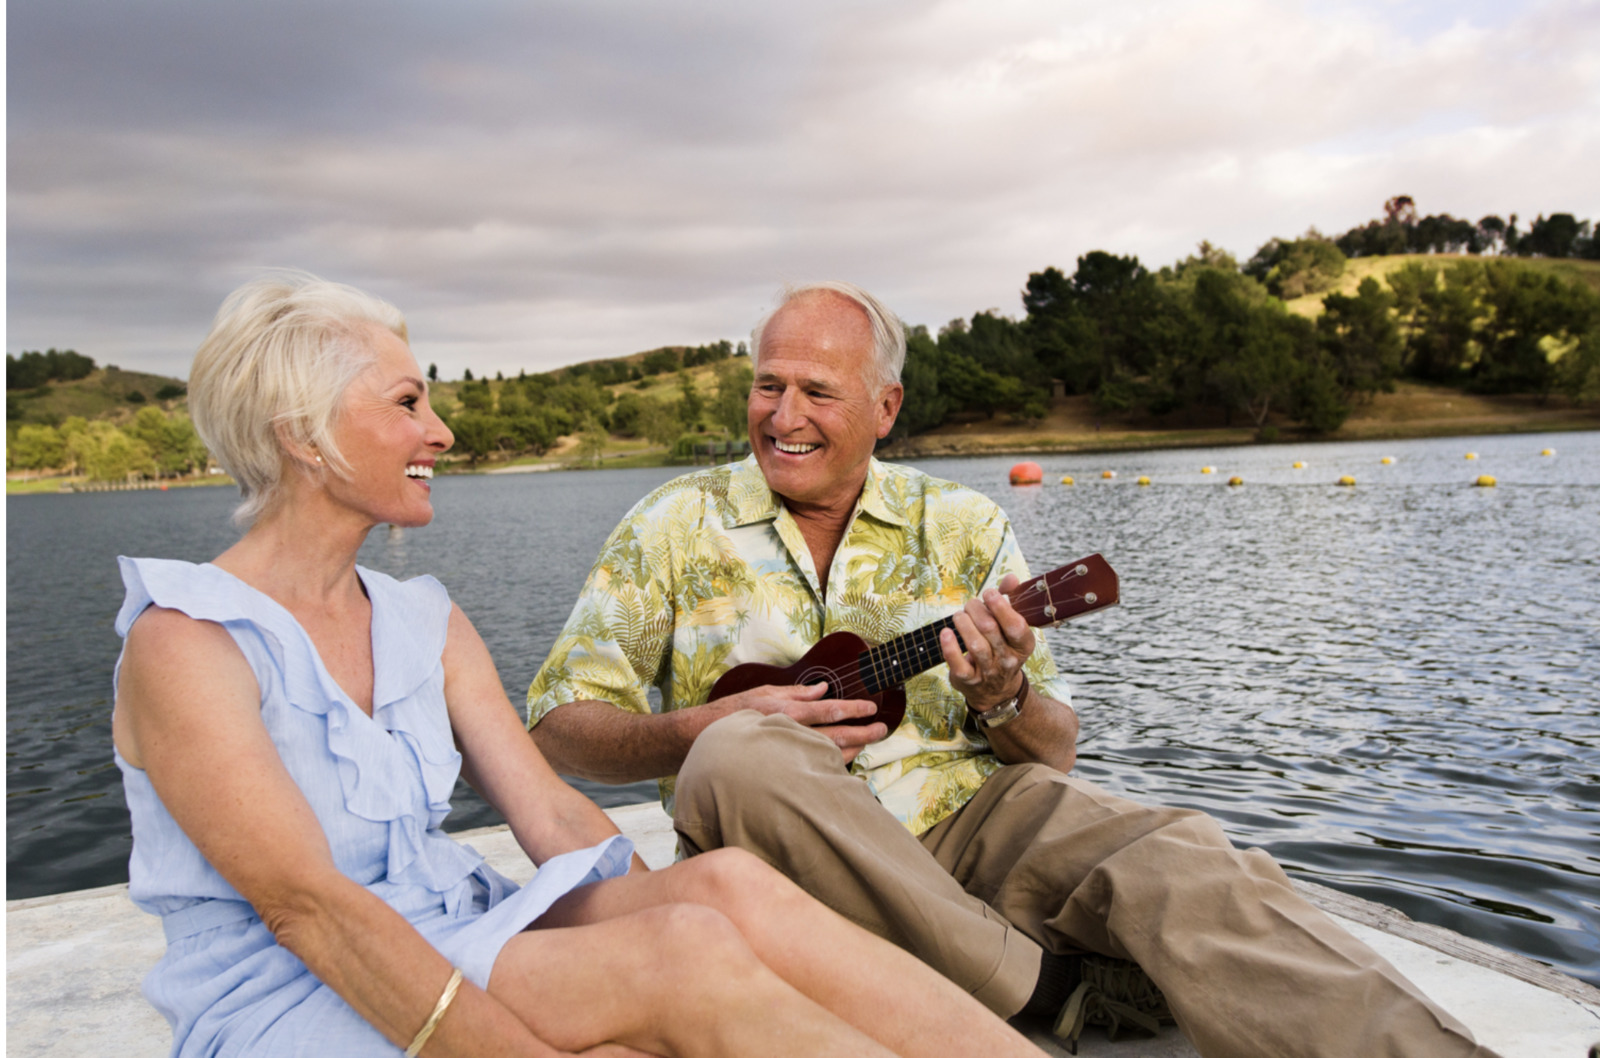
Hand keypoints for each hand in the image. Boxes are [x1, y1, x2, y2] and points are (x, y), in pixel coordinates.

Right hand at [711, 681, 885, 762]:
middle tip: (881, 730)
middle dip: (862, 733)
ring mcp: (787, 754)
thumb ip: (796, 692)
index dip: (853, 709)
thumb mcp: (764, 692)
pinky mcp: (783, 768)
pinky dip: (831, 764)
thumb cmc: (732, 713)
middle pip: (835, 736)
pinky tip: (842, 760)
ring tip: (867, 743)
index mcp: (787, 712)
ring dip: (851, 749)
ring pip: (827, 755)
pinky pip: (812, 767)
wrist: (703, 740)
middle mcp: (790, 734)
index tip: (871, 708)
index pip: (828, 710)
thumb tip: (822, 688)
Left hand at [940, 573, 1034, 714]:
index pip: (1016, 625)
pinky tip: (945, 632)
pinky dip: (950, 646)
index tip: (990, 593)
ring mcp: (988, 671)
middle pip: (990, 629)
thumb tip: (1011, 578)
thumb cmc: (1001, 648)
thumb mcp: (1011, 627)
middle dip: (976, 609)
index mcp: (1023, 645)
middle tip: (971, 605)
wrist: (996, 690)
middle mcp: (1008, 659)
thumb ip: (1010, 600)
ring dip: (963, 623)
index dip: (1001, 606)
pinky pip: (958, 663)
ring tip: (960, 616)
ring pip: (975, 645)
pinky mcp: (968, 679)